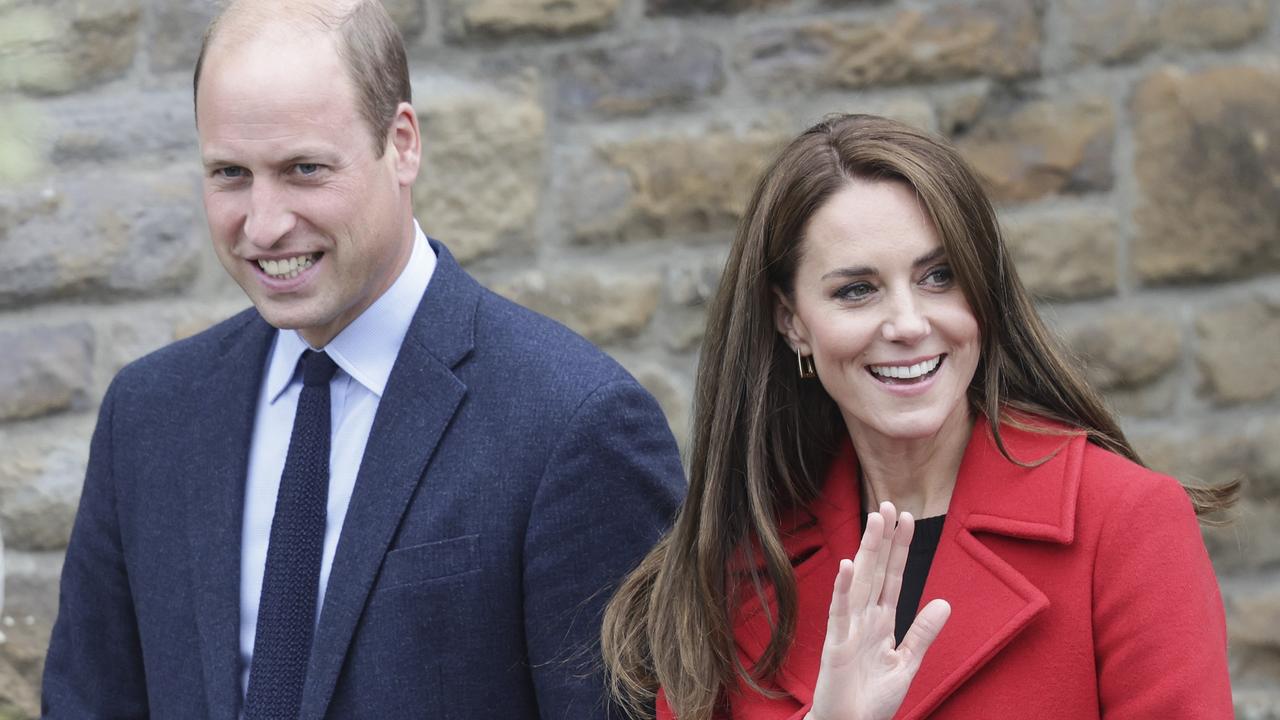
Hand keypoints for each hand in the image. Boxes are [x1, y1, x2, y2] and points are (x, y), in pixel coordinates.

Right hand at [806, 501, 950, 719]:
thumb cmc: (871, 699)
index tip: (906, 518)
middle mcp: (864, 618)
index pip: (893, 577)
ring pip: (859, 582)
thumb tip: (944, 602)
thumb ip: (923, 633)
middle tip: (887, 504)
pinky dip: (843, 589)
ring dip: (866, 551)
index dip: (899, 549)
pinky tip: (847, 565)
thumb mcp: (906, 664)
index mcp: (881, 622)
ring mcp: (849, 628)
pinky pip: (841, 612)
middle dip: (882, 538)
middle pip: (875, 570)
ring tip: (874, 521)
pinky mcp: (836, 645)